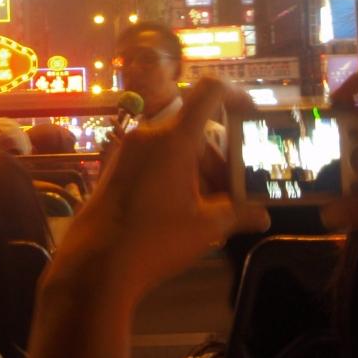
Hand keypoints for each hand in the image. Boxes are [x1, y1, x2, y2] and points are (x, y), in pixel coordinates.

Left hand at [50, 78, 268, 305]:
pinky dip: (176, 176)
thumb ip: (238, 213)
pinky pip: (155, 161)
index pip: (208, 93)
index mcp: (174, 139)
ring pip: (175, 148)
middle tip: (235, 194)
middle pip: (195, 132)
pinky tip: (184, 211)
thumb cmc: (155, 240)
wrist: (95, 264)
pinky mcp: (116, 169)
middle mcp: (148, 136)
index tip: (252, 112)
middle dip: (220, 160)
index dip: (235, 94)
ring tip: (212, 211)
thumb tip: (262, 216)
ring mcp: (128, 152)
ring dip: (199, 171)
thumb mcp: (206, 227)